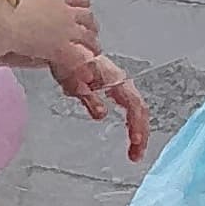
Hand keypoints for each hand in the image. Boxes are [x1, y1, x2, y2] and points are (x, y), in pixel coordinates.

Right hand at [4, 0, 101, 75]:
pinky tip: (85, 68)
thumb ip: (26, 0)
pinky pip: (78, 57)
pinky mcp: (61, 48)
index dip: (83, 4)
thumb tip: (18, 0)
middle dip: (90, 24)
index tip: (85, 7)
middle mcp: (64, 12)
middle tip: (91, 31)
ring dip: (92, 44)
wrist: (1, 20)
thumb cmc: (2, 7)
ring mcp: (65, 30)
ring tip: (94, 50)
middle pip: (87, 16)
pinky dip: (82, 63)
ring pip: (88, 37)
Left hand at [51, 47, 150, 162]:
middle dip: (141, 133)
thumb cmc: (69, 61)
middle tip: (135, 155)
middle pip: (139, 109)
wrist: (63, 50)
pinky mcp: (112, 89)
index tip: (135, 141)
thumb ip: (89, 97)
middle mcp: (120, 83)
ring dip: (138, 131)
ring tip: (134, 152)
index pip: (134, 103)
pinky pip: (128, 107)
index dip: (136, 123)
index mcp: (114, 79)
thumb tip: (101, 114)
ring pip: (135, 109)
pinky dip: (131, 124)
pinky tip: (128, 136)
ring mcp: (117, 86)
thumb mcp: (74, 81)